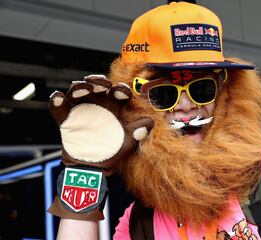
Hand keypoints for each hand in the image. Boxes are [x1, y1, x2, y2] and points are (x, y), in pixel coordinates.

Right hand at [48, 74, 152, 219]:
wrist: (92, 169)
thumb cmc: (112, 153)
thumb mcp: (127, 143)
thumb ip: (137, 132)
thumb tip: (150, 122)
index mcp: (113, 107)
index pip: (117, 93)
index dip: (121, 90)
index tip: (123, 93)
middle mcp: (97, 105)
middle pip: (97, 86)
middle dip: (99, 82)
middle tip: (103, 83)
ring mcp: (80, 110)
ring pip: (77, 92)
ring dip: (80, 87)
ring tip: (85, 87)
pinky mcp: (66, 120)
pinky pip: (59, 109)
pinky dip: (56, 102)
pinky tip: (58, 97)